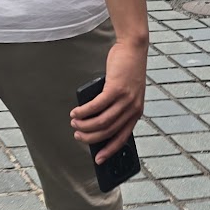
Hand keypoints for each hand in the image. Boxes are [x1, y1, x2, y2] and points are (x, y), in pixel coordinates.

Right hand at [71, 38, 146, 164]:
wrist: (133, 49)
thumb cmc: (127, 71)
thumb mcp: (126, 93)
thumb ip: (116, 107)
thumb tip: (95, 122)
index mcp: (136, 113)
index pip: (122, 138)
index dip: (109, 150)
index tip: (98, 160)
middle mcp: (132, 109)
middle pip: (108, 131)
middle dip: (90, 137)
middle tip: (77, 135)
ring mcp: (125, 99)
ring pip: (101, 121)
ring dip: (84, 124)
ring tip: (74, 122)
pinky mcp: (116, 89)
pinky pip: (96, 106)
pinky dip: (84, 111)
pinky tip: (76, 112)